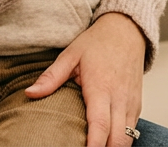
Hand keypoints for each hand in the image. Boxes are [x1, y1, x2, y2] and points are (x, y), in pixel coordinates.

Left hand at [26, 12, 145, 146]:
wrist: (126, 31)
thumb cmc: (97, 43)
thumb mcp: (70, 55)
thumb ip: (51, 77)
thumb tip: (29, 93)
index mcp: (101, 88)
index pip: (100, 124)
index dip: (94, 145)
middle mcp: (120, 99)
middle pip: (117, 139)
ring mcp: (131, 104)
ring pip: (128, 138)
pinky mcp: (137, 106)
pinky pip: (132, 131)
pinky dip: (121, 140)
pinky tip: (106, 142)